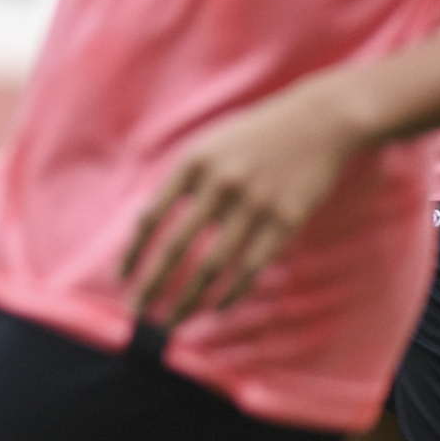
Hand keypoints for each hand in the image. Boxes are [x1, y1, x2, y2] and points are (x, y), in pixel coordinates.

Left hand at [120, 75, 371, 326]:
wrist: (319, 119)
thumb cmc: (254, 135)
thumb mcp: (208, 146)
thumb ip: (180, 182)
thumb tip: (146, 226)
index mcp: (192, 164)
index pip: (151, 218)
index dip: (133, 253)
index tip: (120, 280)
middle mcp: (219, 185)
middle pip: (177, 248)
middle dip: (153, 285)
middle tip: (136, 313)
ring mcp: (254, 203)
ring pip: (214, 265)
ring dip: (189, 298)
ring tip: (172, 321)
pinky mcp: (286, 218)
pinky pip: (253, 266)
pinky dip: (232, 291)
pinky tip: (217, 308)